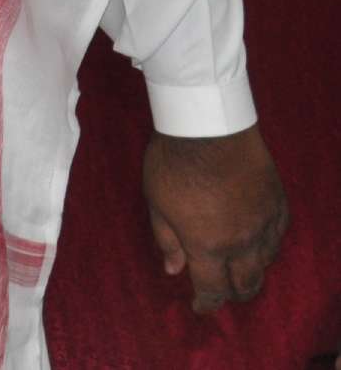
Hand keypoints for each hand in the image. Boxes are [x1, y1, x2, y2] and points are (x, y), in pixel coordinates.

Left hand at [143, 125, 286, 313]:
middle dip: (234, 293)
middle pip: (246, 284)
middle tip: (223, 291)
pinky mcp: (279, 205)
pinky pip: (278, 237)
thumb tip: (172, 270)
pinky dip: (267, 246)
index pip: (212, 289)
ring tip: (239, 267)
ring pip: (266, 263)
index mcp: (207, 245)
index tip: (199, 307)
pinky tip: (257, 242)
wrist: (208, 127)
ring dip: (252, 270)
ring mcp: (264, 224)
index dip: (206, 304)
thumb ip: (167, 240)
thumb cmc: (172, 162)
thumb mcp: (156, 202)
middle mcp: (241, 242)